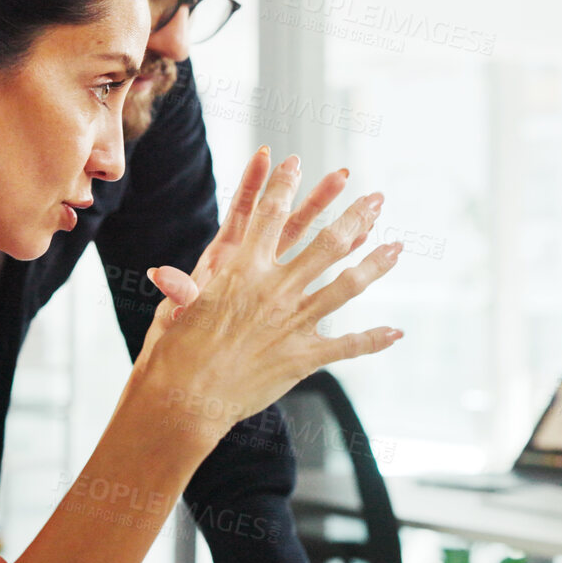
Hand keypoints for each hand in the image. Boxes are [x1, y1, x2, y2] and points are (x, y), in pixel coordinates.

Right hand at [136, 149, 401, 448]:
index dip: (282, 185)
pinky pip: (347, 346)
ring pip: (346, 286)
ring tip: (397, 247)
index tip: (294, 161)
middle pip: (325, 242)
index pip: (269, 216)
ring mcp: (294, 323)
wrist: (187, 401)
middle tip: (376, 198)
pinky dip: (372, 340)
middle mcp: (275, 291)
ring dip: (375, 264)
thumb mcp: (176, 311)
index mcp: (243, 271)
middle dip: (353, 216)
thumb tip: (163, 274)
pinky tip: (395, 333)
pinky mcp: (304, 357)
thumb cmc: (175, 354)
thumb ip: (184, 287)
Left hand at [143, 158, 355, 346]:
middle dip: (314, 198)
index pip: (241, 214)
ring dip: (335, 226)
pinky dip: (339, 264)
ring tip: (364, 208)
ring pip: (305, 246)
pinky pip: (315, 280)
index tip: (266, 155)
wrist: (189, 376)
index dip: (251, 185)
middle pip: (286, 223)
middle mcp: (250, 265)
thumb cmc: (177, 344)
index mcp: (223, 262)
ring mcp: (269, 282)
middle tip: (343, 175)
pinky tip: (362, 247)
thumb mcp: (177, 317)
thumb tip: (160, 276)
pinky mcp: (283, 305)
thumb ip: (180, 294)